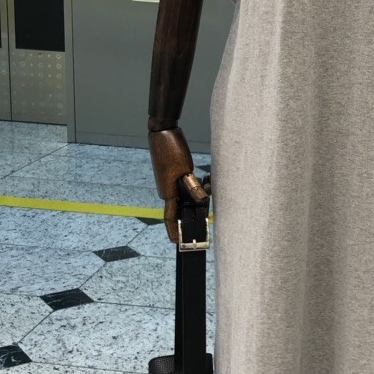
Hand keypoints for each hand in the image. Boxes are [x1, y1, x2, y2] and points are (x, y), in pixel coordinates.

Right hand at [148, 127, 207, 242]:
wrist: (163, 131)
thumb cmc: (171, 149)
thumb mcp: (184, 169)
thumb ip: (192, 186)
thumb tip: (201, 201)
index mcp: (167, 192)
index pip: (170, 217)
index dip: (174, 231)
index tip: (176, 242)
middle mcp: (168, 190)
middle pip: (184, 206)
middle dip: (198, 207)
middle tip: (211, 199)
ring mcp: (171, 182)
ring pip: (188, 195)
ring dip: (201, 193)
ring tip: (211, 184)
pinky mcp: (175, 175)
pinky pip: (188, 185)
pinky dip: (198, 185)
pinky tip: (208, 179)